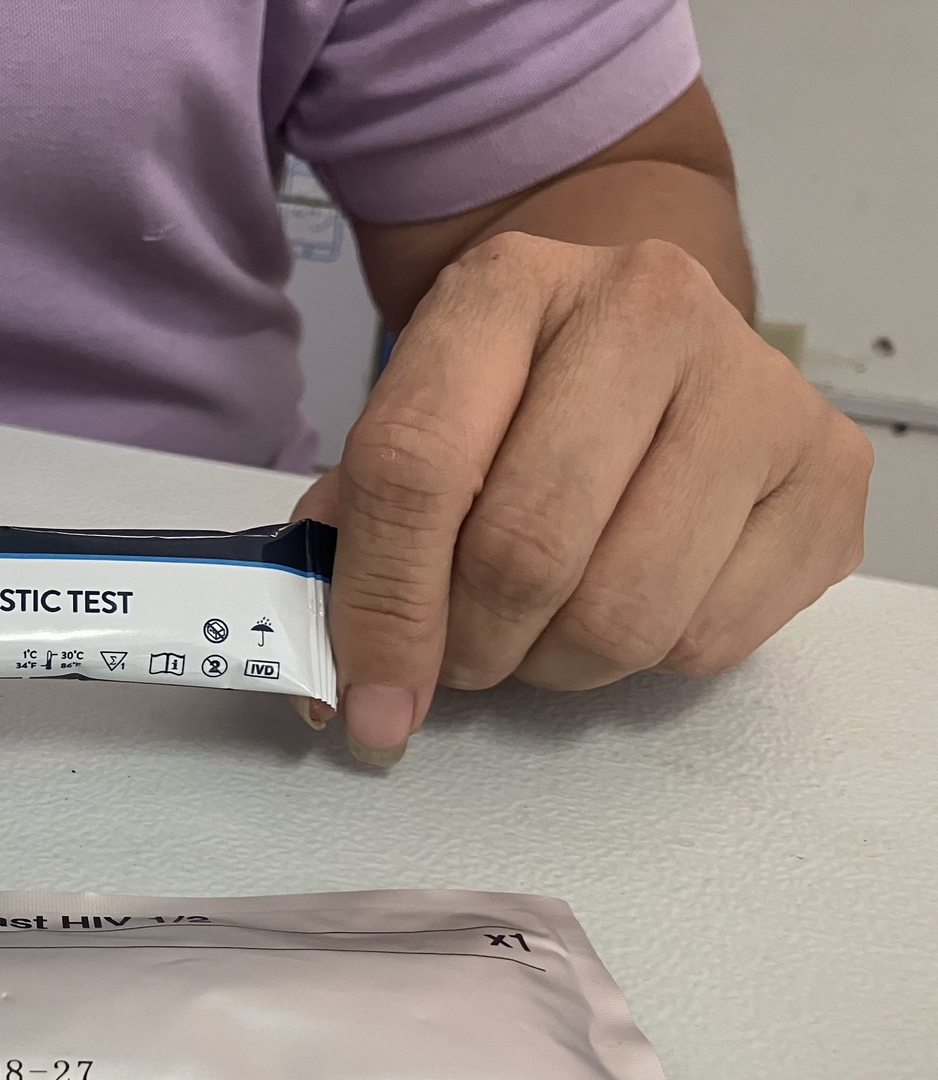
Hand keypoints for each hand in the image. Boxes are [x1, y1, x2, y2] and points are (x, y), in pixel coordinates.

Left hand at [295, 232, 871, 764]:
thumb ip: (357, 542)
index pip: (417, 465)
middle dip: (471, 646)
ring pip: (624, 613)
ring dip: (555, 663)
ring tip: (540, 630)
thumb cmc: (512, 402)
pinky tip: (632, 597)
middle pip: (525, 549)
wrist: (649, 337)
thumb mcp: (416, 428)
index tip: (367, 699)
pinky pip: (709, 637)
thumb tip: (343, 692)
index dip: (381, 606)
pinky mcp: (829, 469)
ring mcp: (754, 385)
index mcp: (508, 287)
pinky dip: (647, 659)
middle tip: (461, 658)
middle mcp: (645, 308)